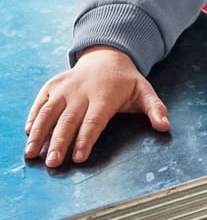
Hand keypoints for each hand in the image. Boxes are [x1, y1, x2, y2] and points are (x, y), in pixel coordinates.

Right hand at [24, 47, 169, 167]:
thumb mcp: (144, 91)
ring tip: (32, 153)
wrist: (105, 55)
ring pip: (50, 111)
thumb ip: (155, 108)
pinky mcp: (53, 85)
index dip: (86, 138)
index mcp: (105, 95)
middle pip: (69, 119)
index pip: (94, 120)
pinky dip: (33, 116)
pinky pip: (40, 101)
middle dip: (60, 141)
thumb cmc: (125, 81)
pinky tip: (29, 132)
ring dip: (40, 132)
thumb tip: (165, 126)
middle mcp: (82, 91)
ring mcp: (65, 87)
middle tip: (52, 163)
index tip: (78, 157)